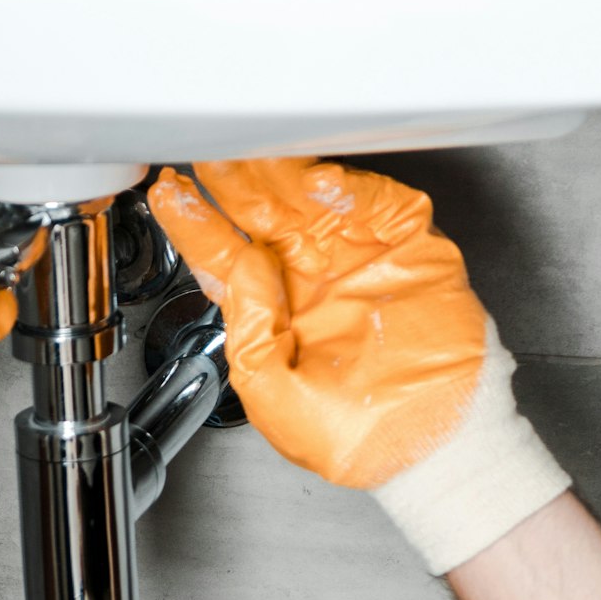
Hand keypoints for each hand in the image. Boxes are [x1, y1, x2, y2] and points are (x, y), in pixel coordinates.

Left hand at [148, 158, 567, 572]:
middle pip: (266, 216)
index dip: (198, 225)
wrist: (431, 445)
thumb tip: (239, 271)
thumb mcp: (275, 400)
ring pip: (314, 199)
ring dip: (282, 174)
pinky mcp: (408, 248)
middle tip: (209, 155)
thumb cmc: (357, 438)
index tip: (169, 195)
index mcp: (277, 315)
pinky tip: (317, 181)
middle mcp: (313, 280)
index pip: (227, 258)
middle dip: (236, 183)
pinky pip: (380, 205)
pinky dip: (351, 190)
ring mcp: (359, 259)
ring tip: (251, 154)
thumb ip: (248, 338)